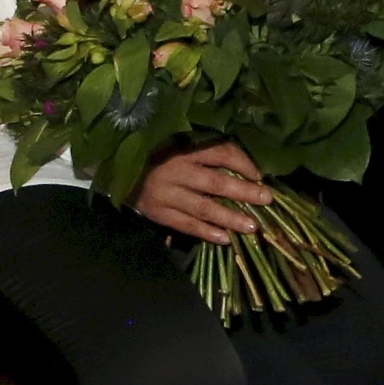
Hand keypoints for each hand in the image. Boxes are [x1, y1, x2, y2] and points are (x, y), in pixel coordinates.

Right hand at [134, 141, 271, 243]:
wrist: (117, 172)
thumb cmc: (154, 156)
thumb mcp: (175, 145)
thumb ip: (202, 152)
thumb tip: (241, 165)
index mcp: (183, 150)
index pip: (219, 153)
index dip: (242, 163)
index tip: (259, 174)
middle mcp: (176, 172)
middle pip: (216, 183)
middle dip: (243, 192)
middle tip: (266, 199)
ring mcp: (166, 195)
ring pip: (203, 208)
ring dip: (229, 218)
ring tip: (252, 226)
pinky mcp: (159, 214)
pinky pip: (187, 225)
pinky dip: (206, 233)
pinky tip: (225, 239)